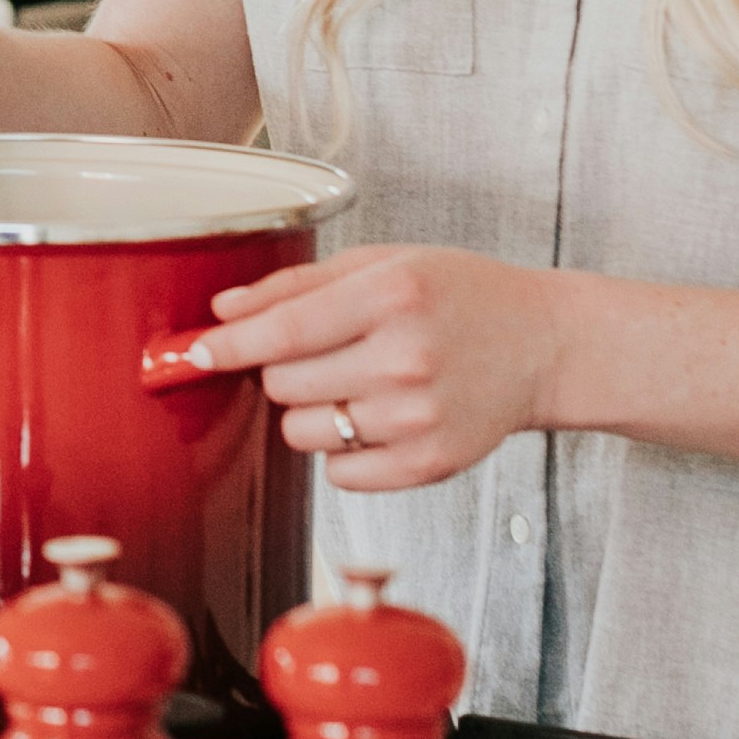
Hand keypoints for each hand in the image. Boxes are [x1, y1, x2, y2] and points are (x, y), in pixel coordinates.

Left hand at [189, 244, 578, 489]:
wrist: (543, 345)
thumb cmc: (461, 295)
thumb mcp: (384, 263)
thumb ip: (296, 285)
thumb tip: (224, 310)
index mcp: (391, 296)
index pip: (282, 330)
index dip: (228, 344)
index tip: (195, 351)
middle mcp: (405, 358)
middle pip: (282, 384)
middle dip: (282, 369)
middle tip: (322, 352)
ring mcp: (418, 417)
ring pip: (303, 432)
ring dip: (311, 411)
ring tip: (357, 382)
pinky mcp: (429, 464)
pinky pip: (339, 475)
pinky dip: (343, 451)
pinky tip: (378, 417)